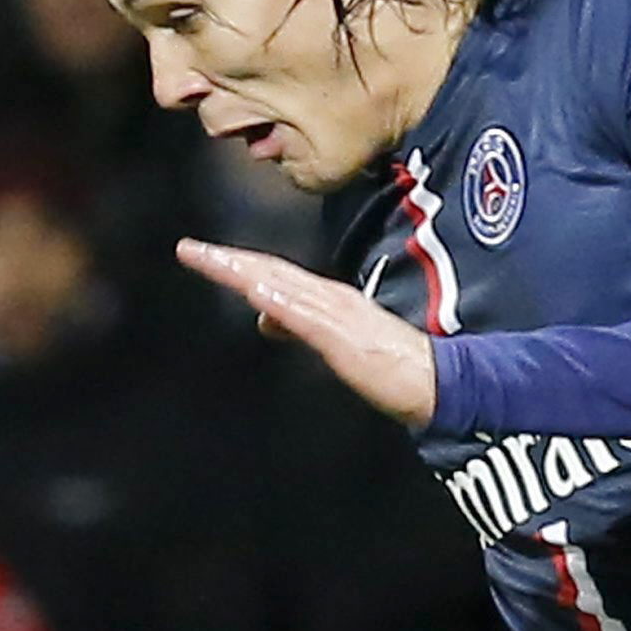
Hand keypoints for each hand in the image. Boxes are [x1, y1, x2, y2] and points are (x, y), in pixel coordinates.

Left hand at [177, 240, 438, 425]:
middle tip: (188, 249)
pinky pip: (308, 318)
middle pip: (270, 273)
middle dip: (228, 261)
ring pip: (282, 287)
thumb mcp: (336, 343)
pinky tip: (256, 293)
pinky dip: (281, 302)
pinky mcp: (346, 338)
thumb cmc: (395, 366)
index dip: (239, 264)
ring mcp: (338, 315)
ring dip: (245, 273)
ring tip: (210, 262)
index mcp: (329, 299)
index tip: (204, 256)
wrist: (442, 381)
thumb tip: (263, 318)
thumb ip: (298, 327)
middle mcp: (330, 298)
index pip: (275, 275)